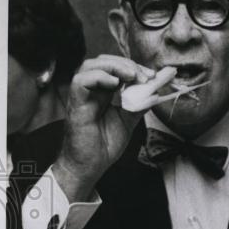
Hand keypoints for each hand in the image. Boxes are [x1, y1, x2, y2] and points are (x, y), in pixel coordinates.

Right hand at [54, 55, 155, 200]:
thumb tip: (154, 92)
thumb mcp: (128, 121)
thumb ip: (138, 105)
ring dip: (115, 66)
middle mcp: (91, 90)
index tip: (152, 76)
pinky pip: (81, 80)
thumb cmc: (104, 146)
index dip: (133, 67)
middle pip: (104, 62)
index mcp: (102, 92)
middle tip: (145, 76)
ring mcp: (82, 95)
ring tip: (133, 76)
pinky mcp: (75, 103)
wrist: (90, 166)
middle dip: (127, 64)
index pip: (115, 68)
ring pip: (91, 65)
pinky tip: (115, 83)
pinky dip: (99, 77)